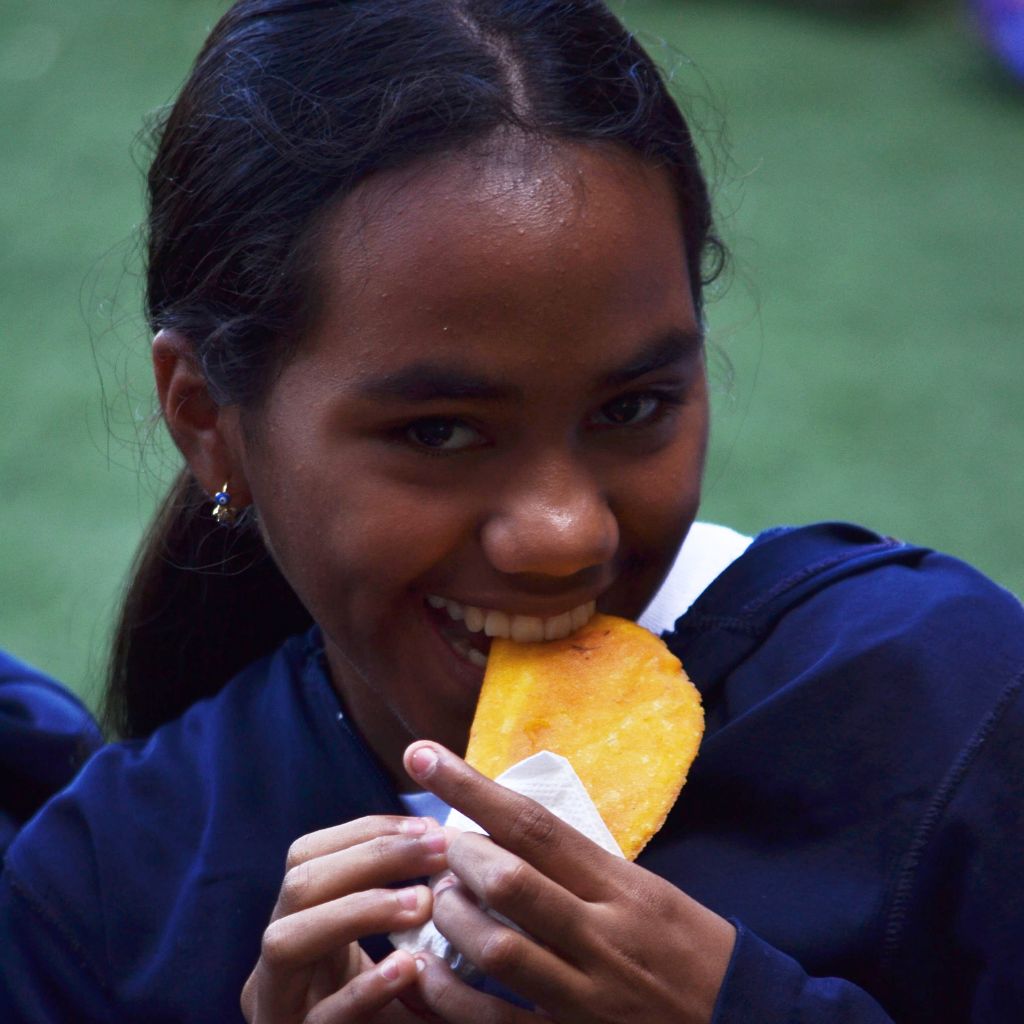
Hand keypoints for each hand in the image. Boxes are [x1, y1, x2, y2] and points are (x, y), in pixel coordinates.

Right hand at [241, 815, 447, 1022]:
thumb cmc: (388, 1014)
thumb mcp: (386, 954)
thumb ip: (402, 904)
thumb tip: (453, 843)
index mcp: (296, 926)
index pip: (308, 855)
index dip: (367, 832)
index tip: (429, 827)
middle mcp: (276, 964)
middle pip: (296, 886)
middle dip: (371, 858)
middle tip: (437, 851)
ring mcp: (278, 1009)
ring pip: (286, 940)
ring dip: (359, 910)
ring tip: (422, 903)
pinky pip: (320, 1019)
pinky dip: (364, 990)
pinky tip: (409, 969)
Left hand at [403, 743, 735, 1023]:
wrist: (747, 1022)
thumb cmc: (691, 950)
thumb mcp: (649, 892)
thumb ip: (583, 867)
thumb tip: (510, 835)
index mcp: (624, 886)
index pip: (535, 825)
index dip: (471, 787)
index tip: (423, 754)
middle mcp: (605, 934)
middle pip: (511, 880)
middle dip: (460, 858)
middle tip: (445, 851)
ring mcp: (588, 995)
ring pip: (498, 948)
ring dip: (452, 918)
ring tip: (441, 902)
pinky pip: (494, 1022)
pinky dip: (447, 996)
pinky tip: (422, 971)